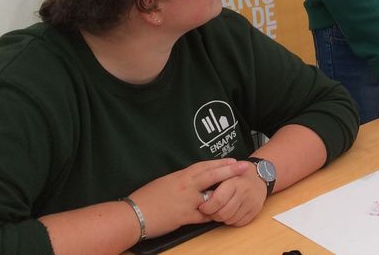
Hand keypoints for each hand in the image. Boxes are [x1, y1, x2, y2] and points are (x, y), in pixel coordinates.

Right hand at [128, 158, 250, 237]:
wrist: (133, 214)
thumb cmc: (146, 197)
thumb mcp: (164, 183)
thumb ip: (180, 181)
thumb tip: (190, 180)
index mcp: (180, 176)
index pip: (204, 166)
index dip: (220, 163)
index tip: (233, 160)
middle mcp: (186, 186)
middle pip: (212, 175)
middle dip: (230, 170)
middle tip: (245, 167)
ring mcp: (187, 201)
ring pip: (212, 195)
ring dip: (226, 192)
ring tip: (238, 189)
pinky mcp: (185, 217)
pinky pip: (204, 215)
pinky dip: (213, 213)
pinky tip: (222, 212)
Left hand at [198, 162, 266, 226]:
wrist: (260, 174)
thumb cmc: (238, 174)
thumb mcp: (225, 172)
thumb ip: (213, 183)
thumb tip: (199, 197)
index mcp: (234, 181)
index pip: (218, 200)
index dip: (207, 207)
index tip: (202, 207)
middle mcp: (244, 192)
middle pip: (223, 213)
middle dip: (213, 215)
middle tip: (210, 211)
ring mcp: (251, 202)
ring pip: (230, 220)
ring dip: (222, 218)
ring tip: (220, 210)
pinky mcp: (256, 209)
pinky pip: (239, 223)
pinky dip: (232, 220)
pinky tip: (230, 212)